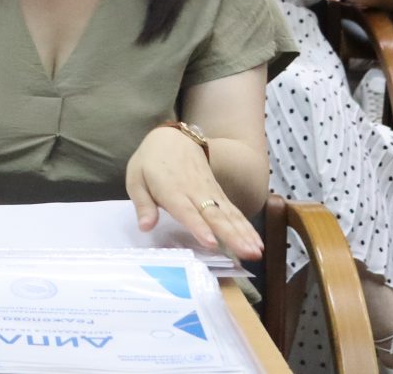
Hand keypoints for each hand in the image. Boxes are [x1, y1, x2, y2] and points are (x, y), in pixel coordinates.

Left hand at [128, 125, 260, 259]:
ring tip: (256, 252)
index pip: (187, 211)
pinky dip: (246, 227)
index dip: (199, 227)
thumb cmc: (150, 162)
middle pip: (215, 216)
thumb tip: (144, 227)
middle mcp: (195, 193)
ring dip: (244, 235)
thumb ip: (142, 204)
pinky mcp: (219, 194)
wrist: (172, 139)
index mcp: (172, 190)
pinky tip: (257, 243)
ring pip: (229, 215)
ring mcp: (210, 193)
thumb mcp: (136, 178)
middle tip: (247, 254)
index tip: (211, 243)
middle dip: (231, 236)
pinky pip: (234, 212)